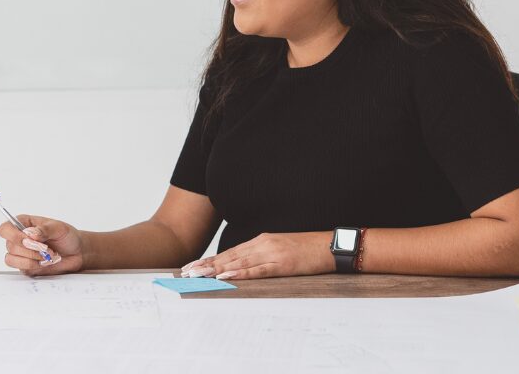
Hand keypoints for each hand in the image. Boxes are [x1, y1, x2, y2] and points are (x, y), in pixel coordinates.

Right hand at [0, 215, 83, 275]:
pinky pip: (21, 268)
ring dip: (31, 259)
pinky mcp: (25, 266)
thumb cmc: (66, 237)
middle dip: (30, 249)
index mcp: (23, 224)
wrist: (76, 253)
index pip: (6, 229)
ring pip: (11, 259)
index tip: (29, 239)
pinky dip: (34, 266)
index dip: (14, 235)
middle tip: (47, 249)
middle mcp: (19, 238)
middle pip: (10, 245)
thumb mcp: (59, 228)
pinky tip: (45, 262)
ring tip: (47, 256)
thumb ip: (44, 229)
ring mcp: (21, 253)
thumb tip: (30, 233)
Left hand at [181, 232, 333, 279]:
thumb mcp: (281, 250)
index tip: (193, 266)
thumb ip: (263, 256)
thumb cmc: (308, 250)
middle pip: (229, 256)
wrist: (331, 245)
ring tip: (199, 275)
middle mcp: (262, 244)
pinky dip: (240, 273)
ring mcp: (271, 253)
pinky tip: (226, 276)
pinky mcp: (282, 263)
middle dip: (206, 265)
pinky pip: (257, 270)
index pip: (230, 252)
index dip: (210, 260)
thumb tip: (246, 267)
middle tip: (186, 273)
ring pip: (238, 262)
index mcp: (261, 241)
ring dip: (216, 269)